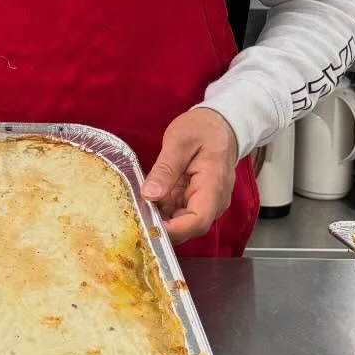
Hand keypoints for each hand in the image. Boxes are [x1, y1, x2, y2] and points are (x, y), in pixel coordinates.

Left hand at [142, 107, 239, 244]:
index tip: (148, 226)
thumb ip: (166, 169)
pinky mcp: (196, 200)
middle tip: (135, 216)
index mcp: (213, 186)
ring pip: (182, 223)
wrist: (220, 124)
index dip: (174, 230)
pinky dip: (163, 211)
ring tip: (137, 209)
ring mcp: (206, 203)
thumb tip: (149, 195)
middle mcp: (214, 201)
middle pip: (189, 228)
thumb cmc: (204, 129)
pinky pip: (179, 213)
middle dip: (162, 227)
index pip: (198, 221)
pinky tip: (147, 202)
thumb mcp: (179, 141)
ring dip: (160, 219)